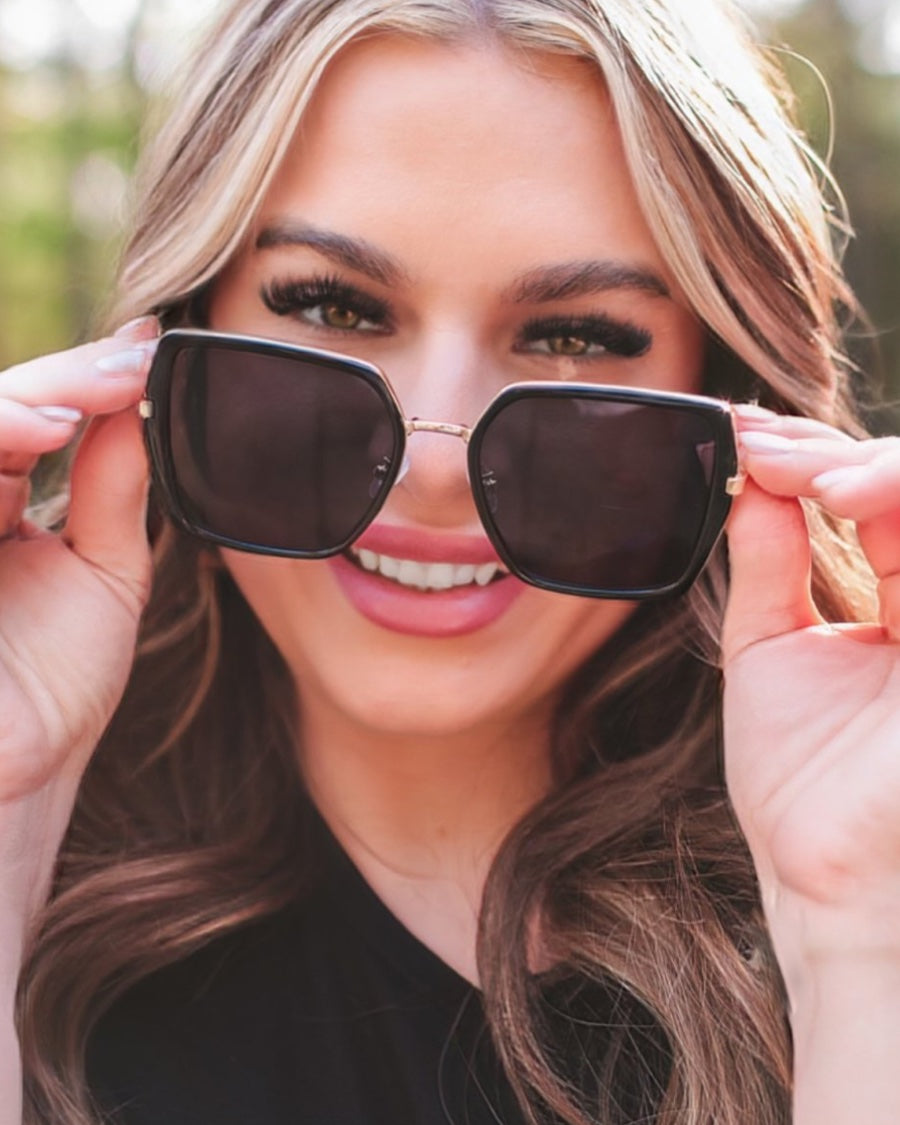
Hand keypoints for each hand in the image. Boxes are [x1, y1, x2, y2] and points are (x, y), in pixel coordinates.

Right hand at [0, 318, 156, 960]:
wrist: (23, 770)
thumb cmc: (58, 681)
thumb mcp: (103, 570)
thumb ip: (112, 488)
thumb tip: (139, 403)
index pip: (29, 416)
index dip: (84, 379)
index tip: (152, 351)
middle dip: (62, 379)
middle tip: (131, 366)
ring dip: (19, 403)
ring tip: (83, 410)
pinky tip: (42, 436)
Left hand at [723, 406, 899, 960]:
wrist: (821, 877)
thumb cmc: (800, 780)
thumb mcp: (769, 648)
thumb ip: (768, 564)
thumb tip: (753, 481)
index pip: (879, 500)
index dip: (813, 459)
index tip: (739, 439)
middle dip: (835, 453)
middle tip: (757, 445)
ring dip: (877, 466)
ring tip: (795, 468)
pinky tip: (841, 493)